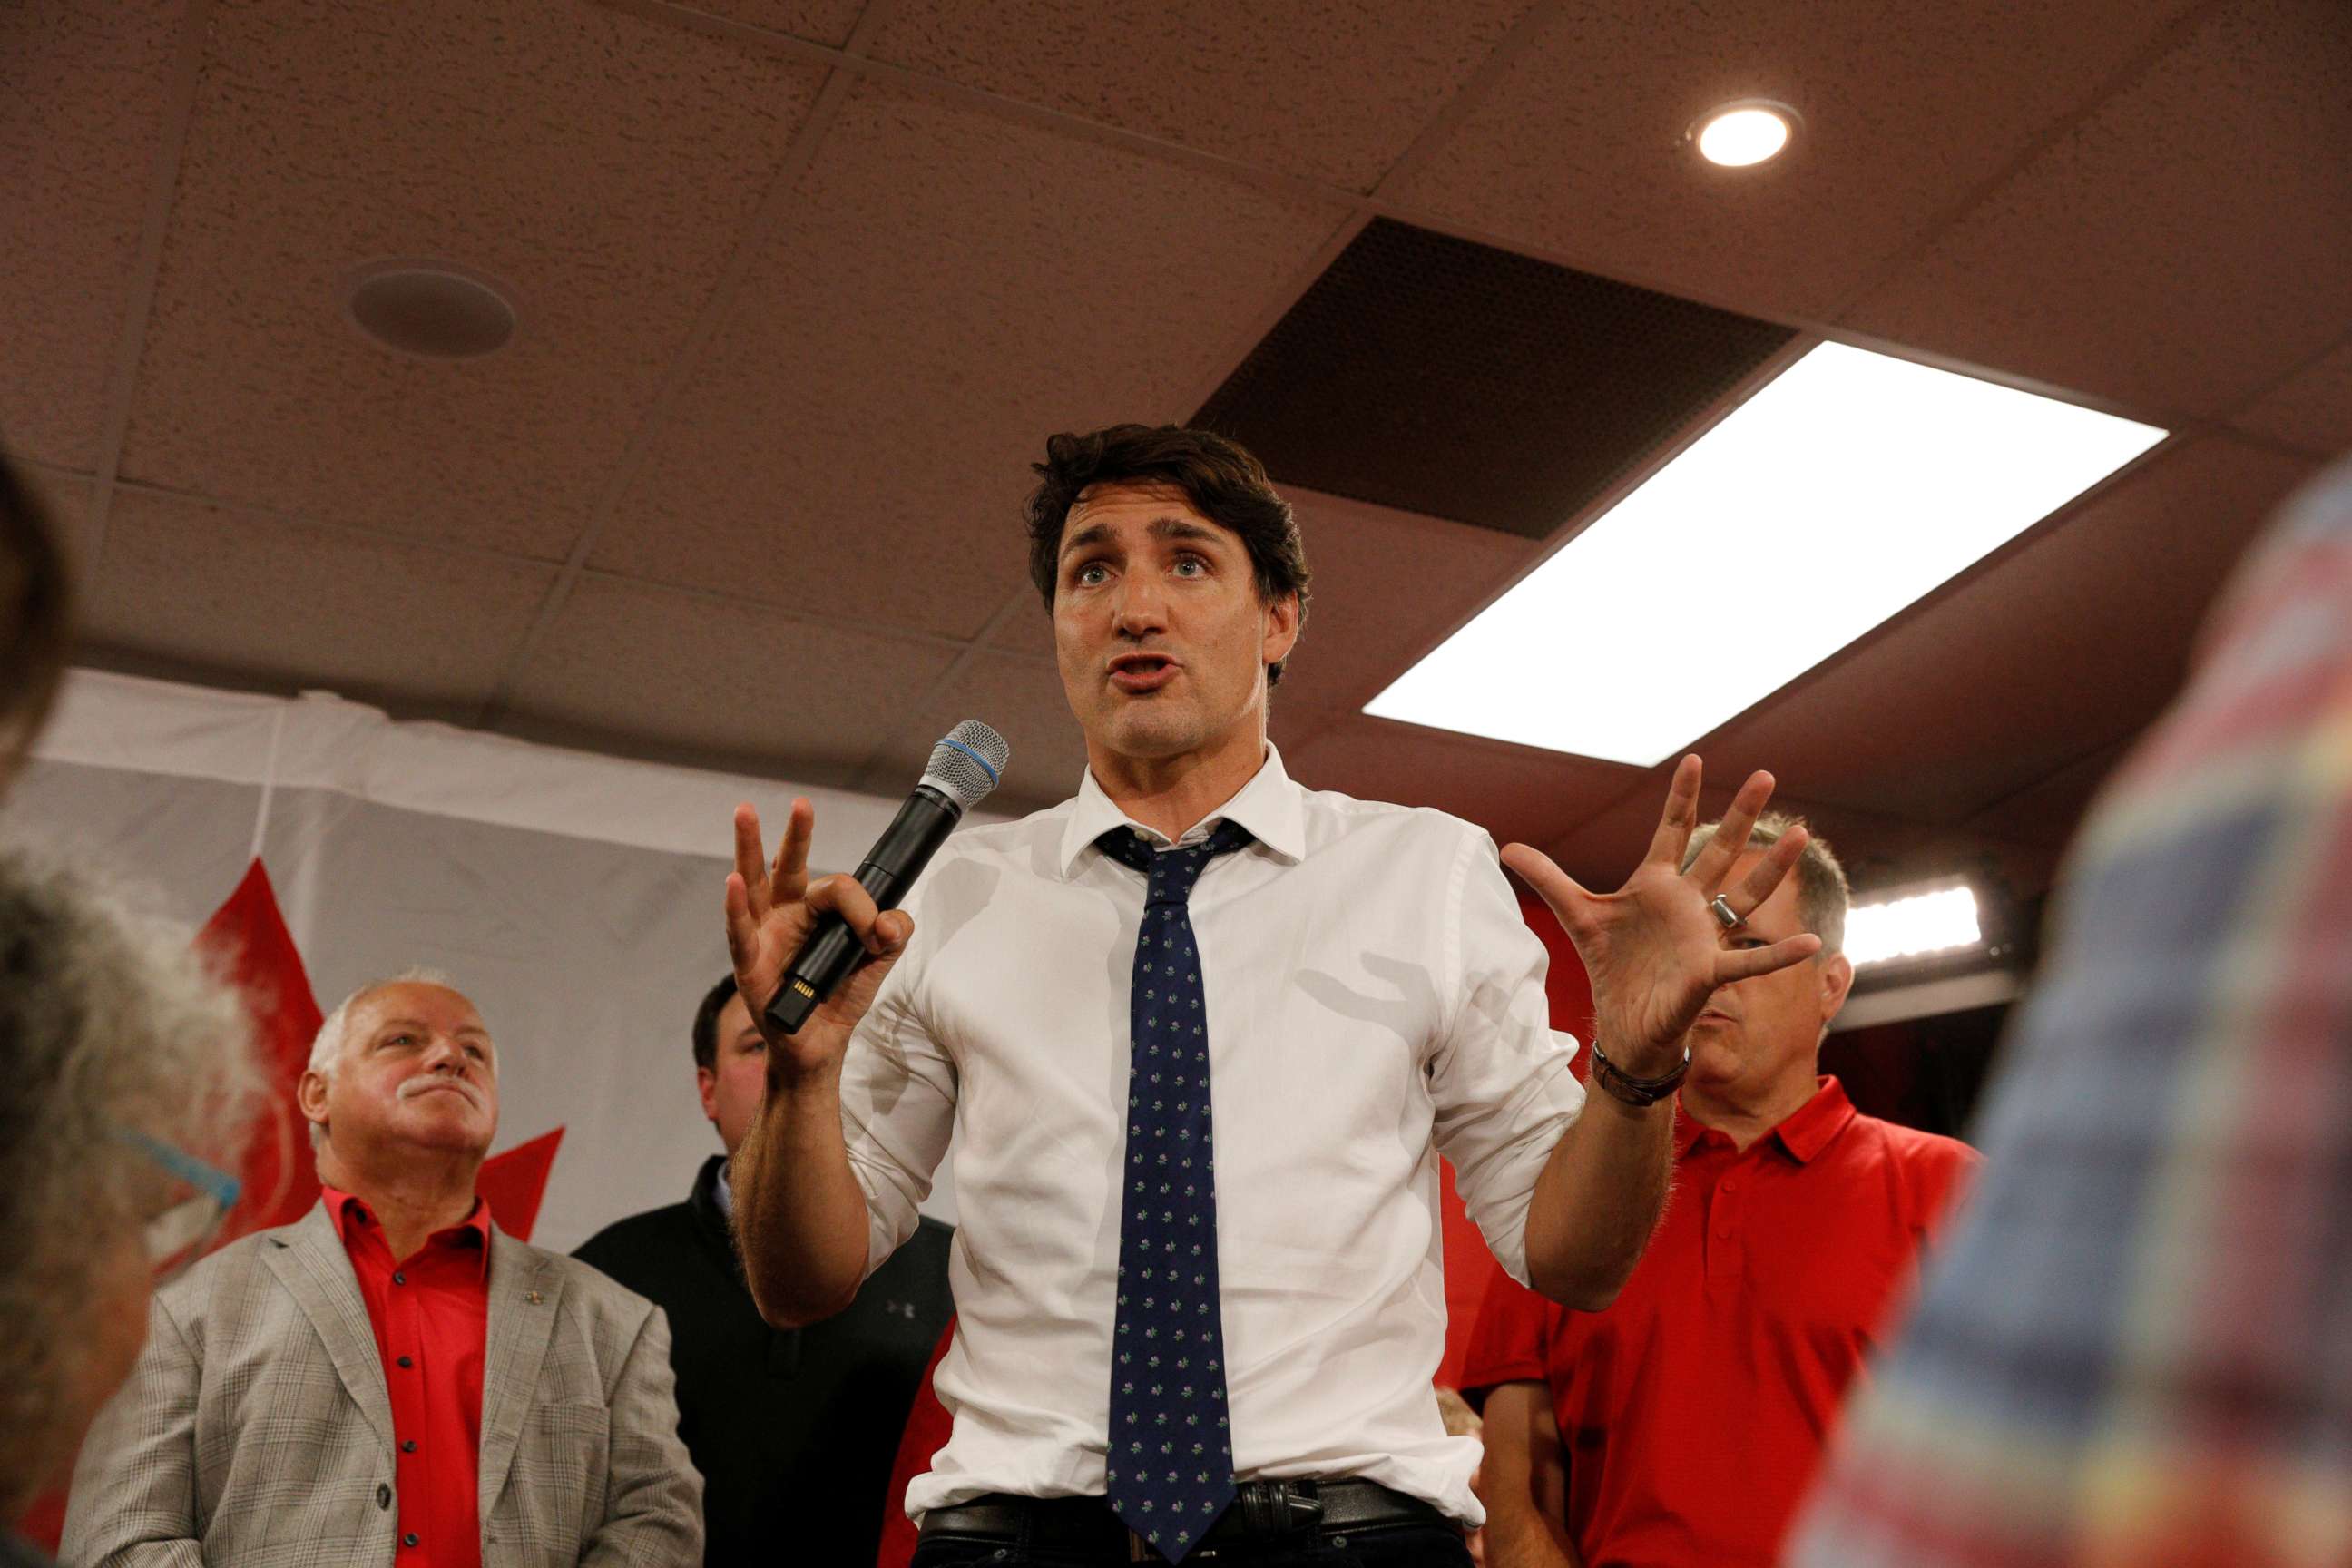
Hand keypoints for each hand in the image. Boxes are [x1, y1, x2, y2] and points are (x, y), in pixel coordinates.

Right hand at [723, 799, 912, 1081]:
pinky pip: (739, 933)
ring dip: (749, 848)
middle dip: (794, 834)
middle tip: (801, 802)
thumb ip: (892, 935)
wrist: (818, 1048)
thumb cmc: (839, 999)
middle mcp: (785, 916)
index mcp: (814, 912)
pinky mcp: (748, 965)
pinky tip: (734, 882)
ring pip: (755, 885)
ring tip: (745, 813)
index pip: (837, 889)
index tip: (878, 934)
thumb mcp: (875, 964)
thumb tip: (892, 922)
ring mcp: (763, 937)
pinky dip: (736, 907)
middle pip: (787, 866)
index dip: (862, 908)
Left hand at [1502, 756, 1818, 1076]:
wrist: (1623, 1022)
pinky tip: (1811, 943)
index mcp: (1656, 885)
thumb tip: (1507, 847)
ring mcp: (1703, 935)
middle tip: (1766, 774)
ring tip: (1803, 835)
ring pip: (1745, 895)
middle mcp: (1687, 904)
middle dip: (1740, 814)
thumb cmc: (1611, 966)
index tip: (1693, 758)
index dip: (1681, 797)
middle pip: (1719, 851)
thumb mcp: (1576, 916)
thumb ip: (1549, 879)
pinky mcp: (1708, 972)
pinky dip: (1779, 954)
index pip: (1671, 831)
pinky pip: (1750, 961)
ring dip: (1773, 868)